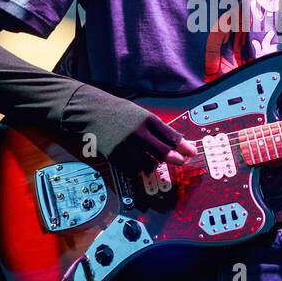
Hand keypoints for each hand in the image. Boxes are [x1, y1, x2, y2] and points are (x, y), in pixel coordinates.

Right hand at [63, 84, 196, 173]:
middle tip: (181, 161)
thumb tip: (176, 141)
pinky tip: (140, 163)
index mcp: (147, 119)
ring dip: (155, 164)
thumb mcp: (139, 113)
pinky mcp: (115, 156)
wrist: (90, 111)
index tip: (191, 152)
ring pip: (149, 164)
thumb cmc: (117, 111)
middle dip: (176, 159)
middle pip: (164, 152)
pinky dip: (140, 168)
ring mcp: (126, 146)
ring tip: (156, 160)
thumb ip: (156, 127)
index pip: (171, 136)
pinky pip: (133, 169)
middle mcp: (138, 133)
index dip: (183, 146)